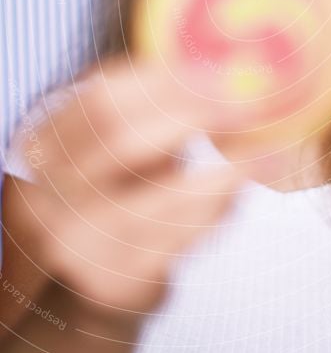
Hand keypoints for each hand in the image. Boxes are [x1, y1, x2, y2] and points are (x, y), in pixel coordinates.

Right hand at [16, 54, 246, 319]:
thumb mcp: (113, 139)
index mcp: (44, 143)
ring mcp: (79, 239)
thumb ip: (151, 104)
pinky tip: (239, 193)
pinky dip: (219, 211)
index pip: (101, 99)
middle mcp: (49, 192)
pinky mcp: (116, 278)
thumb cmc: (114, 188)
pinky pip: (181, 237)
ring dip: (225, 172)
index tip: (219, 76)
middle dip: (192, 118)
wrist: (91, 275)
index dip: (164, 84)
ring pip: (163, 197)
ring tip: (264, 156)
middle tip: (247, 109)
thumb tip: (221, 73)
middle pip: (121, 141)